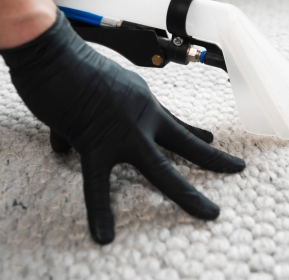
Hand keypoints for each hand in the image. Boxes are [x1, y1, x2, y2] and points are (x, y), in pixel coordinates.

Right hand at [0, 12, 244, 243]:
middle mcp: (141, 115)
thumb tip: (63, 150)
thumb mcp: (88, 92)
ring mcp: (124, 132)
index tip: (211, 140)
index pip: (174, 122)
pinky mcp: (95, 144)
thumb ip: (82, 124)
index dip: (195, 134)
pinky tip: (105, 235)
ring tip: (208, 212)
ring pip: (161, 169)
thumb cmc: (67, 67)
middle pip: (184, 143)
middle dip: (213, 159)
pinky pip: (98, 185)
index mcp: (143, 100)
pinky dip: (100, 211)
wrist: (52, 54)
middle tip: (236, 168)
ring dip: (186, 193)